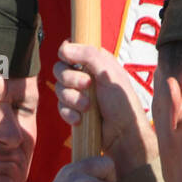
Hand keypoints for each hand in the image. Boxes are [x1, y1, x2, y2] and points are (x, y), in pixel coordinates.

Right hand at [54, 41, 157, 174]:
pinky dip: (69, 114)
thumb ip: (88, 55)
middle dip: (70, 79)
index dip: (67, 56)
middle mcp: (84, 76)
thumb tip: (64, 47)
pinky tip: (81, 120)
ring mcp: (78, 94)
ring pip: (58, 90)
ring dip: (72, 99)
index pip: (69, 51)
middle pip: (59, 70)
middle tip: (87, 86)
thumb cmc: (122, 103)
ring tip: (88, 107)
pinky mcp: (74, 111)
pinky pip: (60, 108)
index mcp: (94, 63)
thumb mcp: (109, 73)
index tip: (72, 62)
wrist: (123, 134)